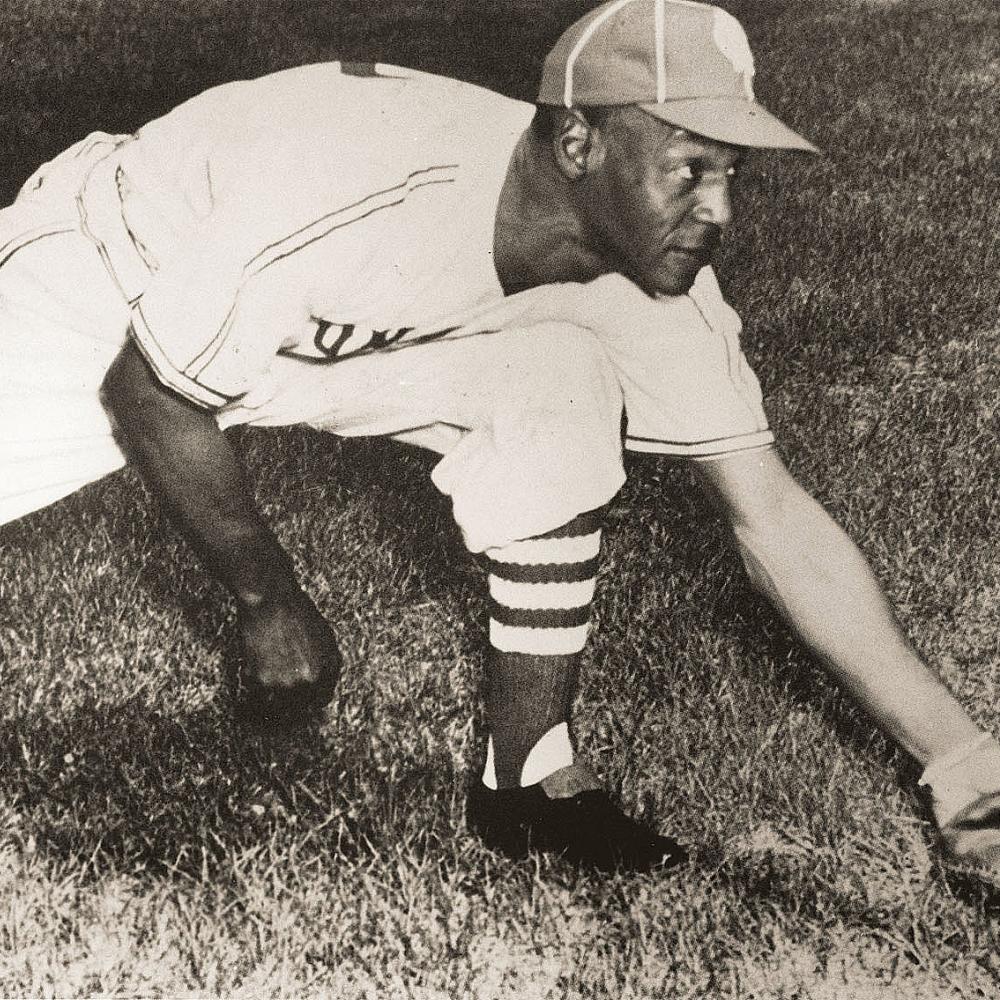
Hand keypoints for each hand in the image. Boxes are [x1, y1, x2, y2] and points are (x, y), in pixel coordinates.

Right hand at [234, 588, 342, 726]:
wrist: (270, 600)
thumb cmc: (297, 612)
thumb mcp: (326, 636)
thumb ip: (327, 662)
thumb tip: (323, 682)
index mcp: (328, 670)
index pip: (322, 700)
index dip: (311, 704)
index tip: (301, 706)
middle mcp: (310, 681)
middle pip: (300, 710)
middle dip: (290, 712)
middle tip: (279, 715)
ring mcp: (286, 683)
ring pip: (278, 711)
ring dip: (269, 715)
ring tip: (259, 714)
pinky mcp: (262, 680)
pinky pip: (257, 703)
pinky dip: (250, 707)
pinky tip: (245, 707)